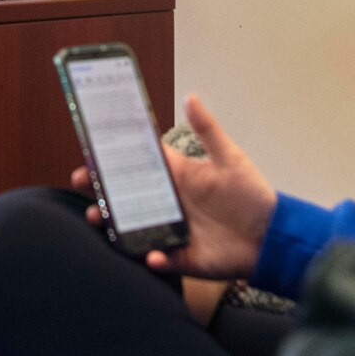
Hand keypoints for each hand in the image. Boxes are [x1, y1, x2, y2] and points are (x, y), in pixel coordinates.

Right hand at [72, 95, 276, 279]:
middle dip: (101, 191)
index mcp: (177, 177)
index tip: (90, 154)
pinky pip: (159, 258)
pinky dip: (153, 257)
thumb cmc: (251, 195)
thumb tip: (190, 97)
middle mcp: (169, 203)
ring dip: (113, 224)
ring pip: (133, 227)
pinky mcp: (182, 256)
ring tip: (97, 218)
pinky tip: (151, 254)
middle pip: (127, 196)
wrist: (271, 237)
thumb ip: (208, 130)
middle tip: (83, 185)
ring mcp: (172, 230)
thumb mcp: (230, 158)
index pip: (139, 165)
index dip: (114, 160)